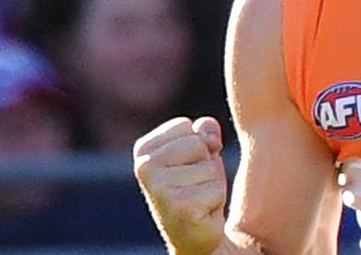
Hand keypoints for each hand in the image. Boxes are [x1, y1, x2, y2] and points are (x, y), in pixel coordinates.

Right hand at [134, 116, 228, 254]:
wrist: (194, 235)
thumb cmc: (197, 188)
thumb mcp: (201, 154)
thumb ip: (205, 132)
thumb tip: (209, 136)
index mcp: (143, 150)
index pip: (186, 125)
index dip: (197, 145)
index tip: (186, 167)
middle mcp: (144, 167)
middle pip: (198, 143)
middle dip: (206, 163)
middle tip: (194, 185)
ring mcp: (158, 187)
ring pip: (210, 166)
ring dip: (212, 183)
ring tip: (197, 197)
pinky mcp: (177, 206)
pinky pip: (216, 188)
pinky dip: (216, 200)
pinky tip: (201, 211)